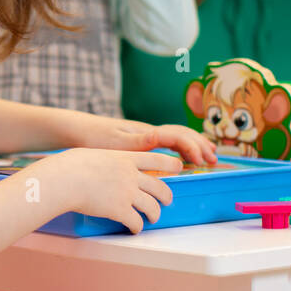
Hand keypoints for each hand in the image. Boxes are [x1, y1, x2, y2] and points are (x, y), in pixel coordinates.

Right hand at [42, 148, 178, 234]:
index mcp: (126, 158)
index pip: (157, 159)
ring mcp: (127, 193)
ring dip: (155, 214)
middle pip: (160, 187)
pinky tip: (134, 229)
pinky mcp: (120, 210)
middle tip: (167, 201)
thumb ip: (108, 161)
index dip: (171, 164)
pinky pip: (136, 222)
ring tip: (152, 218)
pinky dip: (137, 227)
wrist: (64, 179)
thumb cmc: (71, 166)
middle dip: (167, 196)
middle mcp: (131, 175)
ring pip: (152, 207)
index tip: (178, 168)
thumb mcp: (95, 155)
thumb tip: (105, 166)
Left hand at [79, 118, 216, 165]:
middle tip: (214, 159)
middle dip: (199, 145)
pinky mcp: (139, 140)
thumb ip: (138, 142)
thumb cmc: (93, 138)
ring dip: (194, 144)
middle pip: (181, 134)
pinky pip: (167, 142)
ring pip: (176, 136)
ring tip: (208, 154)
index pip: (177, 136)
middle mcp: (148, 132)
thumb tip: (159, 137)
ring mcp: (145, 135)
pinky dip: (181, 147)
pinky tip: (184, 155)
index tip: (201, 160)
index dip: (192, 147)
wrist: (76, 130)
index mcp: (145, 133)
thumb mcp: (115, 143)